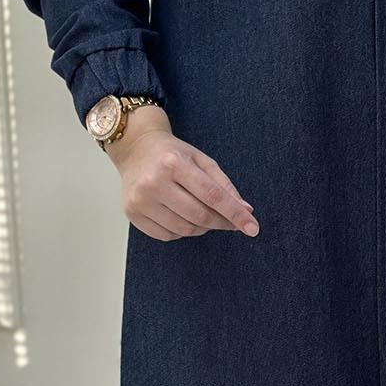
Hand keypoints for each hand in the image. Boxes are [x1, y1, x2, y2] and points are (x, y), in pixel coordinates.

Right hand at [105, 106, 259, 241]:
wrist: (135, 149)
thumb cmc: (173, 154)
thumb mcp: (202, 160)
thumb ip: (224, 186)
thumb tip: (246, 211)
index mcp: (174, 163)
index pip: (212, 195)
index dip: (235, 214)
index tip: (252, 227)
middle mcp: (154, 182)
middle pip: (199, 216)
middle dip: (220, 222)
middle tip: (228, 220)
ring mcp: (140, 200)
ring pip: (185, 230)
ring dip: (201, 227)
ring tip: (200, 213)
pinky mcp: (132, 214)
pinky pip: (167, 236)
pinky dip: (181, 232)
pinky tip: (180, 216)